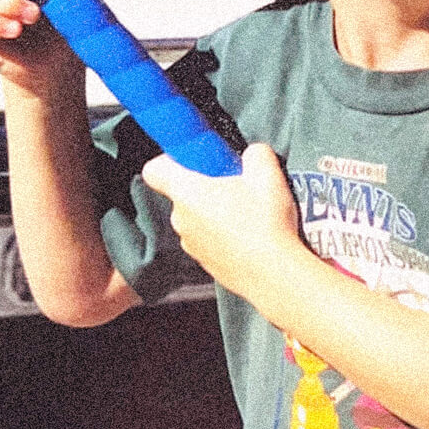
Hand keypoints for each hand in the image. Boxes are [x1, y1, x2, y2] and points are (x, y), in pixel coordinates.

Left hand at [141, 143, 305, 314]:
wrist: (274, 275)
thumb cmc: (265, 221)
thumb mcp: (268, 174)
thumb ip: (255, 153)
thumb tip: (252, 154)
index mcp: (187, 192)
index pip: (155, 170)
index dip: (172, 160)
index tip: (199, 160)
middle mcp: (180, 219)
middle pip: (182, 193)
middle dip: (206, 186)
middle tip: (237, 186)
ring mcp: (190, 244)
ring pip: (196, 217)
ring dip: (215, 211)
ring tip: (249, 215)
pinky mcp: (204, 263)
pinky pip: (207, 239)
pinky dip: (222, 234)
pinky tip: (249, 236)